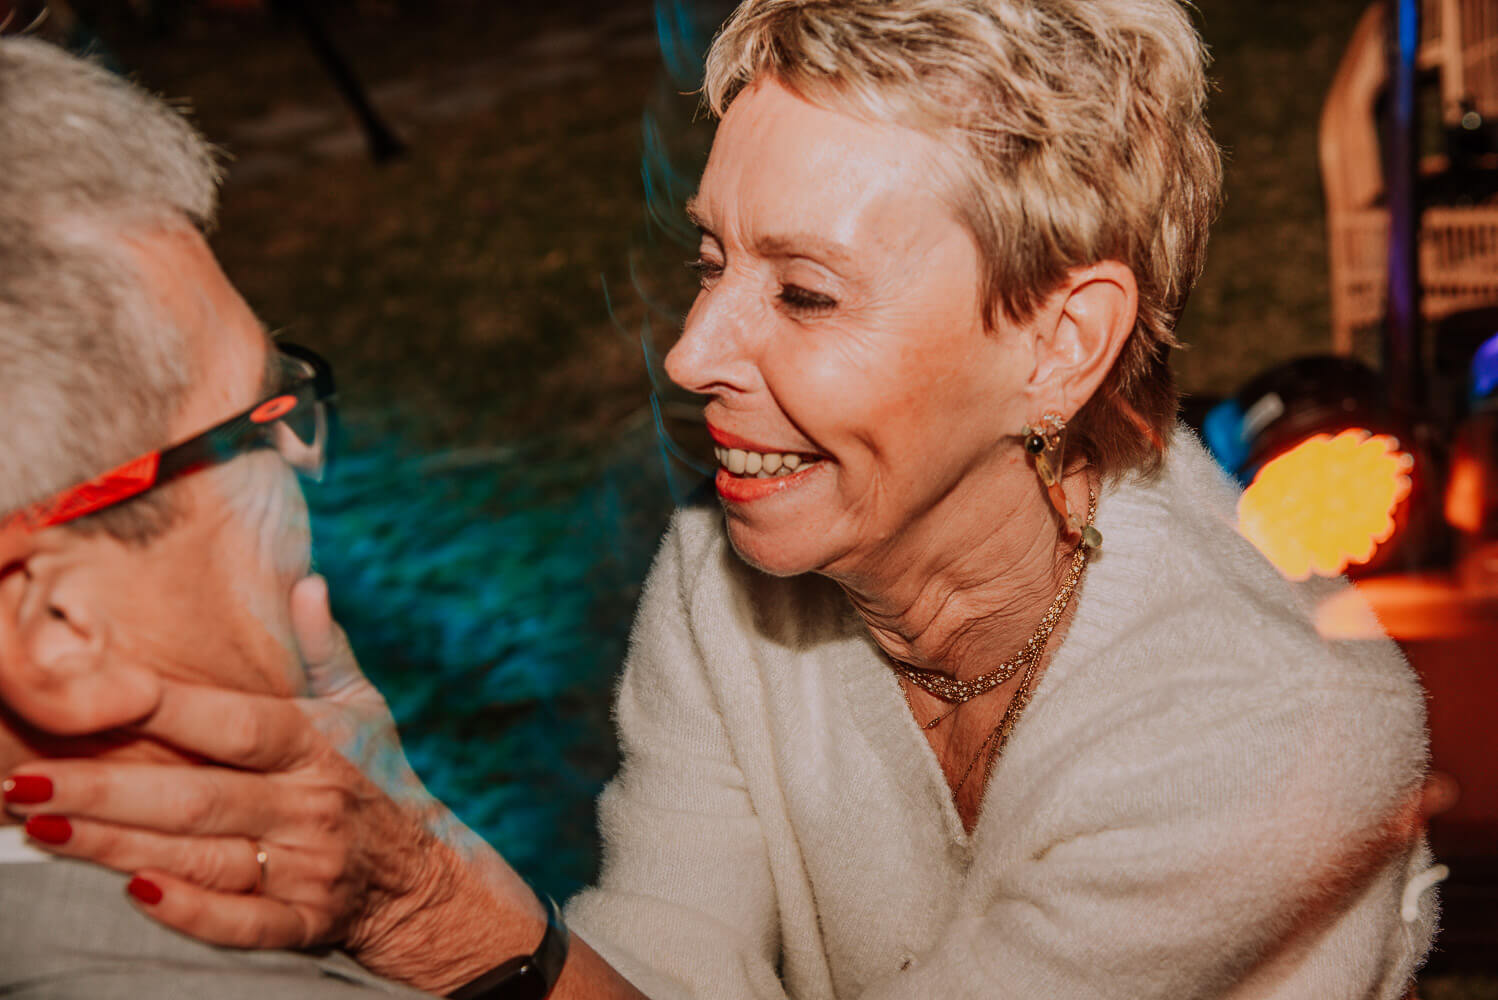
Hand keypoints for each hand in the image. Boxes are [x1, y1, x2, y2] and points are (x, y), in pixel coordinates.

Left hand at [1, 577, 543, 990]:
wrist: (420, 875)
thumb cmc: (373, 776)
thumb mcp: (363, 706)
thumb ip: (325, 647)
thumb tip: (306, 582)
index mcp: (318, 746)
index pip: (239, 725)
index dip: (172, 709)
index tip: (101, 693)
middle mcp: (312, 805)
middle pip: (200, 798)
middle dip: (106, 790)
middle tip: (24, 780)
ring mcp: (309, 869)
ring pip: (204, 858)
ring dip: (118, 846)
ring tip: (41, 827)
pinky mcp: (305, 923)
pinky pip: (243, 924)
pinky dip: (191, 911)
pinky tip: (132, 891)